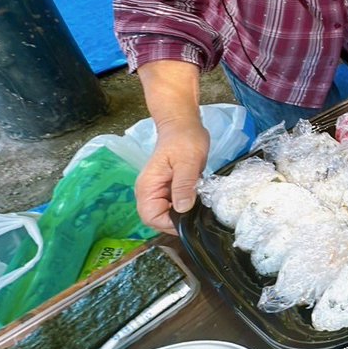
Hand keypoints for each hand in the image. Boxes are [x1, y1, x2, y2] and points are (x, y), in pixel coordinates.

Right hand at [135, 119, 208, 234]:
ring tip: (199, 208)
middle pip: (157, 219)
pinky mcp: (169, 189)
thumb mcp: (187, 161)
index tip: (189, 219)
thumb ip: (183, 185)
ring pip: (167, 214)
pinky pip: (174, 205)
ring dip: (182, 215)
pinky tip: (198, 201)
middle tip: (197, 214)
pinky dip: (186, 207)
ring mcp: (159, 191)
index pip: (150, 217)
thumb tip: (182, 209)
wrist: (184, 125)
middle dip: (176, 221)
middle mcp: (149, 192)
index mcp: (147, 187)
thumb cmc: (184, 139)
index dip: (168, 223)